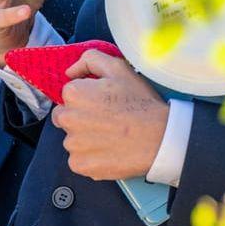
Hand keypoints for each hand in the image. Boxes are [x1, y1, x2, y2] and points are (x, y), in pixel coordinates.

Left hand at [52, 49, 167, 180]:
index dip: (87, 96)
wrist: (159, 137)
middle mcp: (68, 119)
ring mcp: (73, 145)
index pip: (69, 94)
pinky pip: (78, 159)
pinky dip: (90, 156)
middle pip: (65, 117)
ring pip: (72, 139)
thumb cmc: (140, 103)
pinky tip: (109, 149)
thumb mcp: (119, 68)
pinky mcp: (80, 165)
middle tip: (106, 118)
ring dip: (85, 138)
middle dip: (80, 116)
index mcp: (74, 94)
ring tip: (110, 135)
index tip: (103, 102)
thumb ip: (90, 59)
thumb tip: (70, 72)